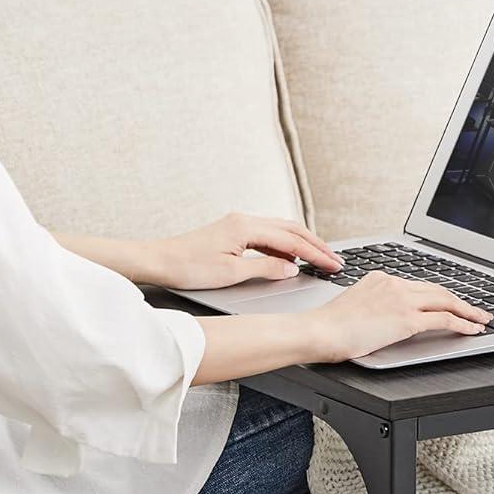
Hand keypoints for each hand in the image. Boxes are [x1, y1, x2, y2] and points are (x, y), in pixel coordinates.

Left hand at [155, 213, 341, 289]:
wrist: (158, 260)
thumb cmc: (188, 267)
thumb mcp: (232, 273)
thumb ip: (266, 269)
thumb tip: (292, 268)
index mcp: (246, 226)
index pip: (292, 240)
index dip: (316, 254)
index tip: (333, 265)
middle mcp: (244, 220)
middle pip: (291, 229)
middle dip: (315, 245)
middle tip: (334, 260)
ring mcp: (238, 224)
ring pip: (280, 230)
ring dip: (302, 244)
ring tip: (319, 259)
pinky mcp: (233, 232)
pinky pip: (267, 236)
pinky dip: (284, 246)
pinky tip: (290, 259)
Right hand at [303, 271, 491, 361]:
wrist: (319, 331)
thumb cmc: (328, 326)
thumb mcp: (354, 306)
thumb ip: (374, 306)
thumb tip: (384, 319)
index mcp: (381, 278)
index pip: (418, 286)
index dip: (438, 295)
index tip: (450, 302)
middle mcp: (394, 284)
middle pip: (437, 290)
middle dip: (461, 300)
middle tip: (476, 310)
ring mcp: (401, 300)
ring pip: (446, 301)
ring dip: (468, 311)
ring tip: (482, 320)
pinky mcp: (406, 319)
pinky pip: (444, 319)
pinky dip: (462, 323)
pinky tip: (472, 329)